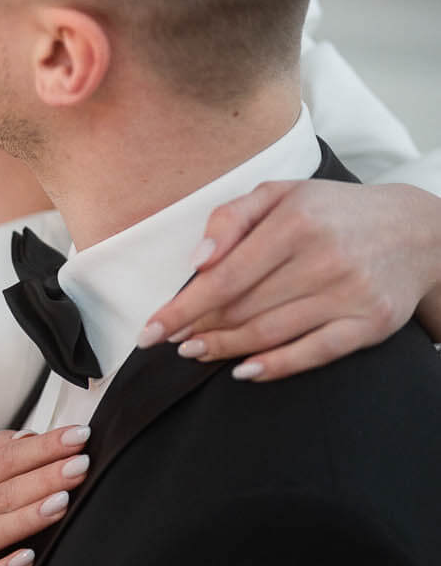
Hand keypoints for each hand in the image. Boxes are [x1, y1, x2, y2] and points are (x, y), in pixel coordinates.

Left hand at [139, 180, 440, 381]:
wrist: (417, 231)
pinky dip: (275, 366)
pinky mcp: (370, 324)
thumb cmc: (333, 212)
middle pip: (243, 309)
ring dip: (225, 349)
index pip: (224, 277)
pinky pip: (313, 353)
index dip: (183, 308)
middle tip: (173, 340)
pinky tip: (243, 371)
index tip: (151, 329)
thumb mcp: (281, 194)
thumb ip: (231, 217)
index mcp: (295, 222)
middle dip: (199, 329)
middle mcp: (324, 258)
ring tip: (196, 352)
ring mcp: (349, 294)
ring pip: (270, 333)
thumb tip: (197, 261)